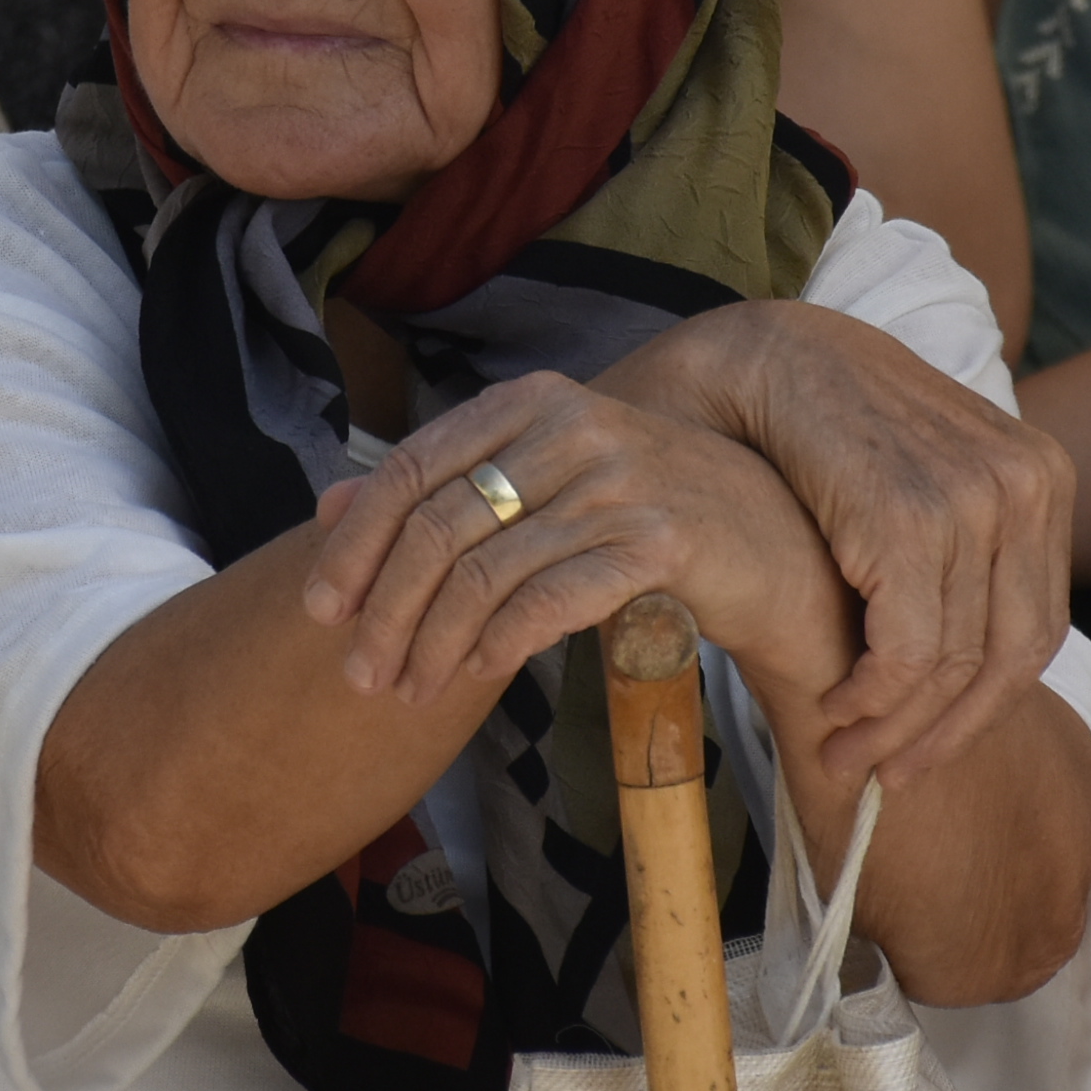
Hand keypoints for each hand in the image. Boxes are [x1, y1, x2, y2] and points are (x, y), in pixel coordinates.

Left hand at [303, 370, 854, 713]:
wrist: (770, 538)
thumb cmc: (636, 514)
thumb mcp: (537, 485)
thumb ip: (443, 490)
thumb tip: (327, 508)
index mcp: (530, 401)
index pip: (412, 469)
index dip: (355, 544)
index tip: (321, 609)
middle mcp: (572, 426)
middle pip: (441, 525)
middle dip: (386, 609)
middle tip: (358, 673)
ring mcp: (619, 481)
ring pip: (489, 571)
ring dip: (435, 642)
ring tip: (411, 689)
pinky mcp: (661, 540)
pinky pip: (553, 599)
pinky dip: (501, 641)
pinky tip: (476, 671)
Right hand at [600, 300, 1074, 787]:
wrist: (761, 356)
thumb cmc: (826, 427)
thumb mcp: (922, 479)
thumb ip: (959, 552)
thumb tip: (970, 662)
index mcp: (1043, 477)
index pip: (1037, 628)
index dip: (984, 706)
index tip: (929, 747)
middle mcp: (1028, 485)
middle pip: (1012, 658)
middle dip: (948, 733)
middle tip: (890, 775)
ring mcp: (978, 499)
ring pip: (958, 665)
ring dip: (898, 728)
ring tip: (847, 753)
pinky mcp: (914, 519)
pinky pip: (911, 652)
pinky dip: (872, 698)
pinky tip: (834, 708)